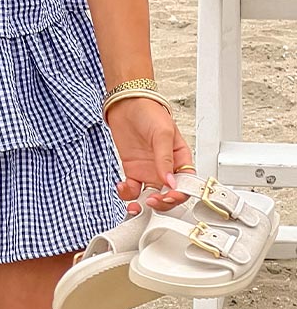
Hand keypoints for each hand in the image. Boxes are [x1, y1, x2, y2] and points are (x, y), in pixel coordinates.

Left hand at [104, 96, 194, 214]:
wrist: (126, 103)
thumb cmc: (149, 112)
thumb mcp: (163, 132)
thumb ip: (165, 159)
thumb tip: (170, 183)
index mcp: (180, 159)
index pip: (186, 184)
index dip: (180, 194)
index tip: (169, 196)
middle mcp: (166, 168)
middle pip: (169, 195)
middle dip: (162, 203)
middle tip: (152, 201)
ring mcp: (149, 171)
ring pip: (151, 197)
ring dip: (144, 205)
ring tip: (135, 205)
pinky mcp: (133, 171)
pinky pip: (132, 190)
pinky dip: (127, 194)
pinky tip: (122, 188)